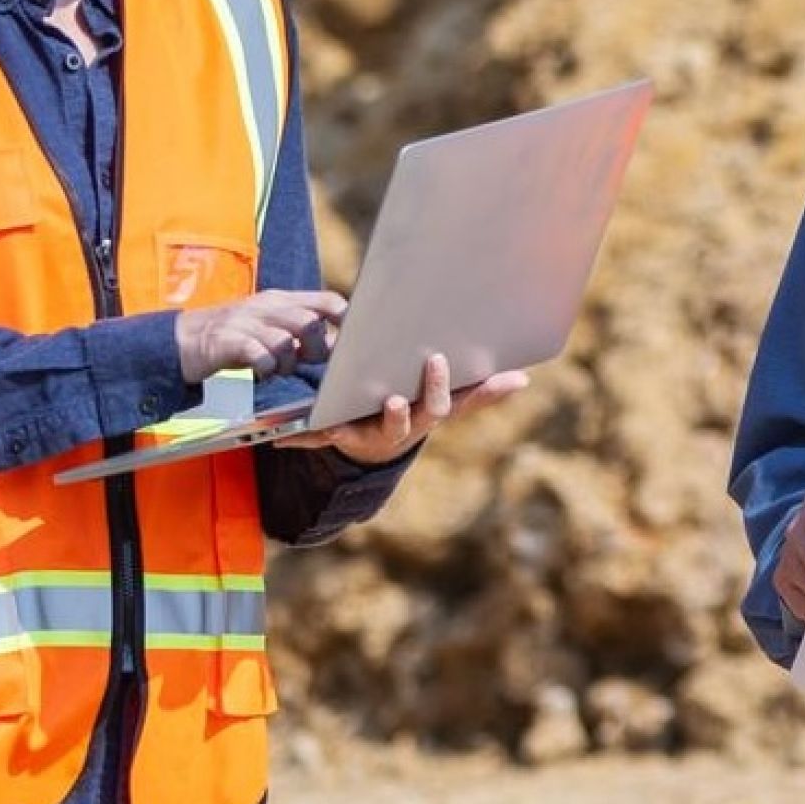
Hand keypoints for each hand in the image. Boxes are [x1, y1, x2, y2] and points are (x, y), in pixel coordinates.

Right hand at [178, 288, 345, 383]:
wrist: (183, 340)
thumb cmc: (233, 337)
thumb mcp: (269, 328)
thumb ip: (299, 334)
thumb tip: (333, 345)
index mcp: (281, 300)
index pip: (326, 300)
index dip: (344, 318)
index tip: (353, 338)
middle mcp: (267, 306)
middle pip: (309, 320)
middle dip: (314, 348)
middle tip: (302, 361)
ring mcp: (246, 321)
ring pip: (286, 338)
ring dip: (288, 361)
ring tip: (277, 368)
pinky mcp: (228, 340)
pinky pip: (258, 353)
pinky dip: (266, 367)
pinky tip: (261, 372)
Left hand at [278, 349, 529, 464]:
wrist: (377, 445)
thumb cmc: (418, 411)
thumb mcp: (448, 402)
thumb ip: (481, 392)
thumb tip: (524, 379)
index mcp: (425, 417)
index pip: (438, 405)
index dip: (437, 386)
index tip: (435, 358)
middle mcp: (398, 431)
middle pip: (404, 423)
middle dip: (400, 410)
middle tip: (396, 396)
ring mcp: (367, 437)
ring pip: (359, 434)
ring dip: (348, 429)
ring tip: (337, 423)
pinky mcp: (336, 438)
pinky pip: (317, 440)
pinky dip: (299, 439)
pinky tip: (280, 440)